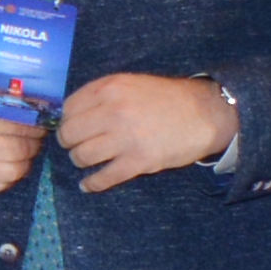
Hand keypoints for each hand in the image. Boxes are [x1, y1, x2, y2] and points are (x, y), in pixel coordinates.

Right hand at [0, 97, 44, 203]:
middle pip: (20, 149)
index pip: (18, 124)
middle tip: (34, 143)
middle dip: (33, 146)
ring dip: (24, 164)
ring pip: (14, 170)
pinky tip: (6, 171)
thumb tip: (22, 108)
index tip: (40, 126)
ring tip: (22, 158)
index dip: (35, 127)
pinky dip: (9, 179)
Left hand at [57, 70, 238, 189]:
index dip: (65, 120)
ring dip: (80, 161)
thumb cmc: (167, 98)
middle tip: (77, 145)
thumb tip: (71, 113)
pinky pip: (103, 178)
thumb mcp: (132, 84)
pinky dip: (92, 184)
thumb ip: (103, 95)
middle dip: (69, 142)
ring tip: (86, 161)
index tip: (71, 127)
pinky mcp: (138, 161)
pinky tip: (87, 185)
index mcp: (110, 88)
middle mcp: (114, 111)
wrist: (205, 113)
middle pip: (70, 134)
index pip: (68, 108)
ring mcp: (126, 137)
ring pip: (82, 156)